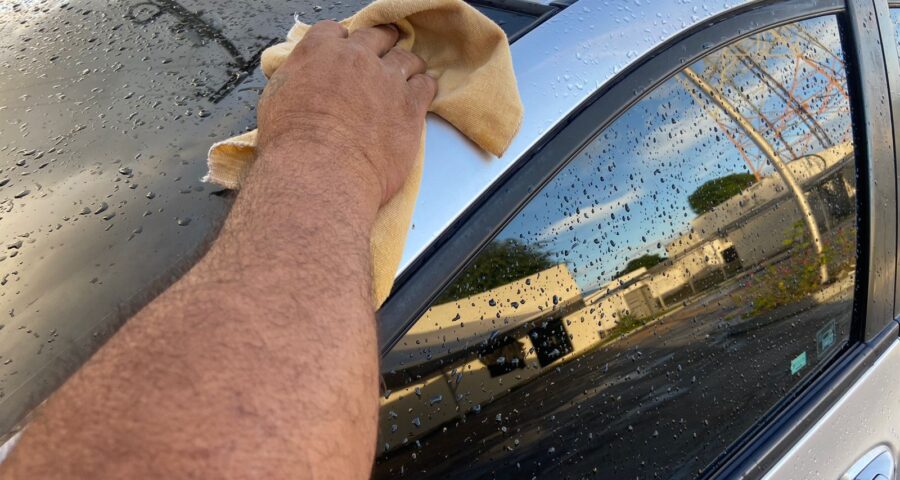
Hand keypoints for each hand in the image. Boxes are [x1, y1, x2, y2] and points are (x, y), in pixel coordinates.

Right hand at [256, 21, 436, 206]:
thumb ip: (296, 83)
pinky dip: (423, 88)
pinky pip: (425, 86)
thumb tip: (302, 85)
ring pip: (406, 58)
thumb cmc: (292, 145)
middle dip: (380, 43)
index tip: (344, 52)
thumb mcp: (276, 101)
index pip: (333, 32)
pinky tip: (420, 96)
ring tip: (407, 74)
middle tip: (383, 53)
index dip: (341, 42)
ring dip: (406, 65)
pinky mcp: (410, 106)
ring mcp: (387, 80)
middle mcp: (356, 58)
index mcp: (319, 52)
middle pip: (376, 37)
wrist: (320, 172)